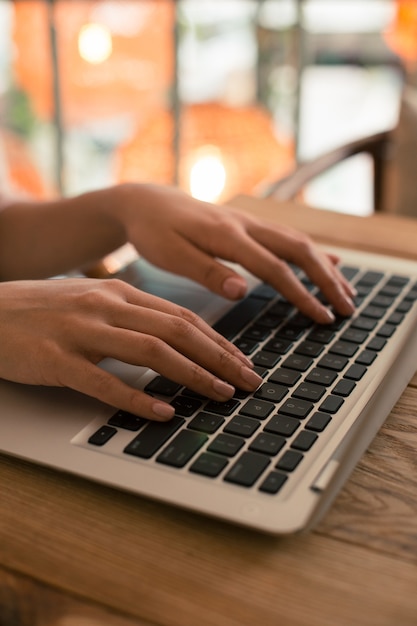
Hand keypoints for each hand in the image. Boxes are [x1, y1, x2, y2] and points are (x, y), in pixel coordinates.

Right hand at [0, 279, 261, 419]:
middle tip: (249, 381)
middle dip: (220, 358)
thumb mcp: (90, 303)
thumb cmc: (40, 311)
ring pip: (151, 351)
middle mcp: (106, 307)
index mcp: (117, 294)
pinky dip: (138, 399)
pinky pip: (104, 382)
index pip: (181, 316)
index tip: (243, 361)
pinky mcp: (57, 359)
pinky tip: (163, 413)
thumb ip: (129, 317)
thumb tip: (172, 340)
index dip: (218, 341)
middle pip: (177, 331)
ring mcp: (81, 331)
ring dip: (193, 375)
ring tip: (221, 395)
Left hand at [117, 184, 355, 323]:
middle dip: (328, 280)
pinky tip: (330, 262)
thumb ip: (206, 271)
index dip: (302, 294)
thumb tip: (242, 291)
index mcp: (227, 236)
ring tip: (347, 291)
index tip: (323, 317)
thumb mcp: (170, 255)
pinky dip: (313, 252)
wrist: (146, 201)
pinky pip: (287, 237)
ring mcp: (250, 222)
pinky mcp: (248, 225)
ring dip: (326, 266)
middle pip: (299, 250)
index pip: (275, 268)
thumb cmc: (154, 231)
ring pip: (299, 241)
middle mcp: (246, 225)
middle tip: (348, 308)